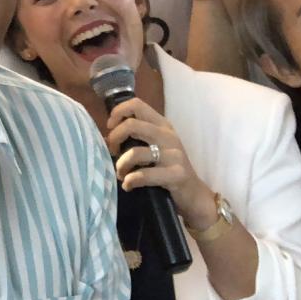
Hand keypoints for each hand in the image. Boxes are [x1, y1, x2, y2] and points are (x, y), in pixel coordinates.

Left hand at [107, 97, 216, 229]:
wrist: (194, 195)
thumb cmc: (168, 169)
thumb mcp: (156, 146)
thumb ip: (137, 137)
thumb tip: (107, 136)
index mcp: (162, 125)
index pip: (136, 105)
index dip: (118, 112)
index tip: (110, 127)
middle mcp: (168, 135)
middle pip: (132, 125)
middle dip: (115, 139)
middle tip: (114, 152)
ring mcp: (174, 154)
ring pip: (135, 152)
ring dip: (121, 165)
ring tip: (121, 174)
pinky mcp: (176, 174)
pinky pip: (144, 175)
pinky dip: (130, 181)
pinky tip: (128, 185)